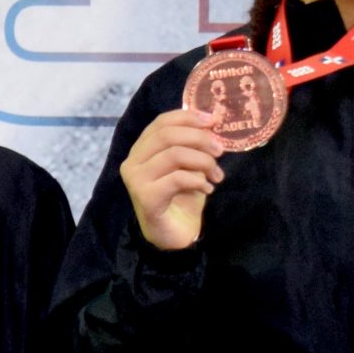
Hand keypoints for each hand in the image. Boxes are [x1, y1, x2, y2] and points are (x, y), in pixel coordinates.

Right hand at [118, 107, 227, 251]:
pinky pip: (177, 178)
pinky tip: (207, 189)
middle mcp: (133, 161)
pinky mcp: (145, 197)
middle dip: (199, 139)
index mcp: (141, 149)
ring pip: (174, 155)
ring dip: (203, 162)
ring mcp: (136, 180)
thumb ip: (192, 144)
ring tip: (216, 175)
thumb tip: (211, 122)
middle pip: (167, 135)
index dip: (188, 117)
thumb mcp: (189, 164)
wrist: (173, 235)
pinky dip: (198, 181)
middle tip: (220, 151)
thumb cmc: (181, 197)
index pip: (161, 122)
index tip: (213, 121)